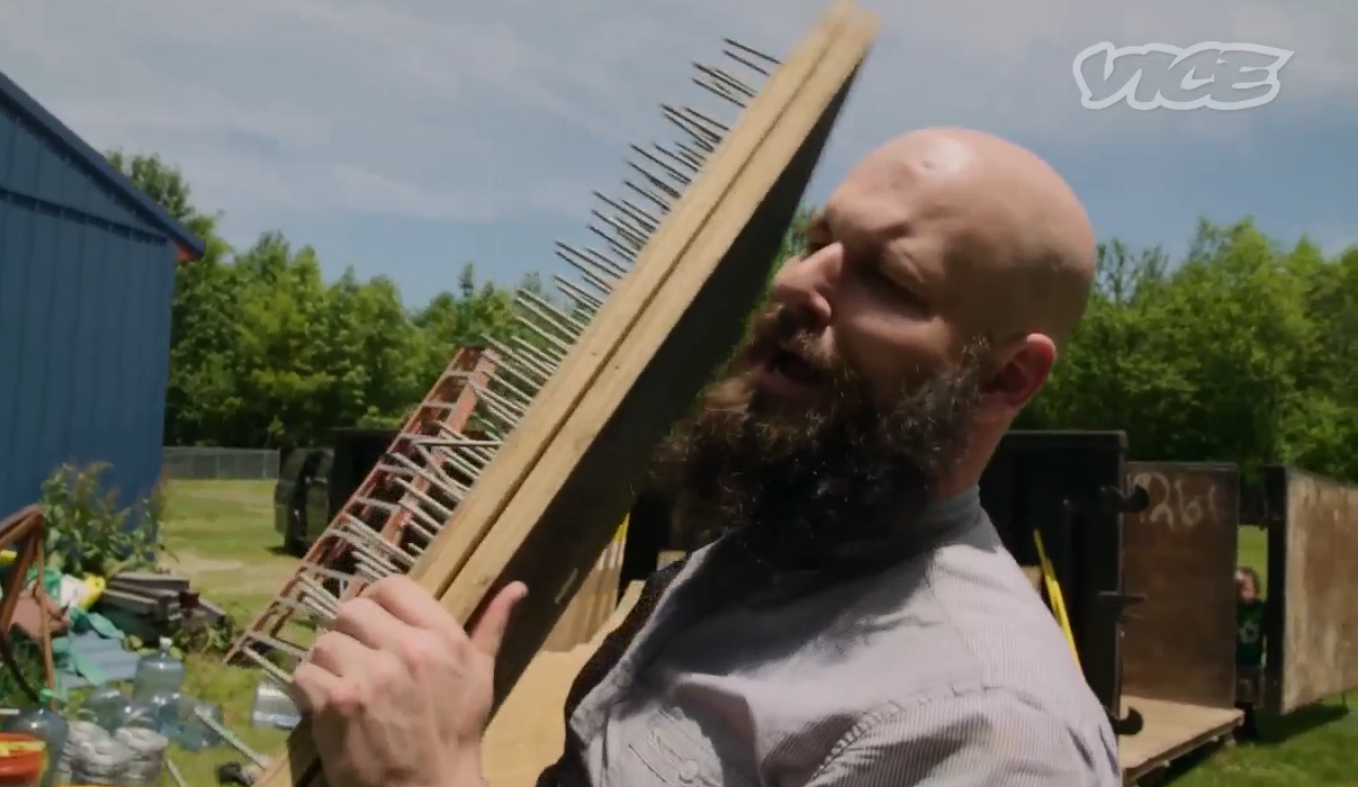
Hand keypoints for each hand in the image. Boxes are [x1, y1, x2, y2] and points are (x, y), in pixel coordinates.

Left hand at [294, 575, 527, 786]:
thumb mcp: (482, 675)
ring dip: (328, 665)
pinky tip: (328, 706)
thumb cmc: (455, 732)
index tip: (377, 627)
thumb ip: (492, 627)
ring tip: (343, 686)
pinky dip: (309, 691)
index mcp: (441, 636)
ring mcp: (369, 675)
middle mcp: (406, 648)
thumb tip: (518, 587)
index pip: (392, 587)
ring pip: (324, 643)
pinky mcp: (337, 702)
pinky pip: (303, 674)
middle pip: (351, 611)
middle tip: (358, 660)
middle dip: (350, 635)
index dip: (378, 604)